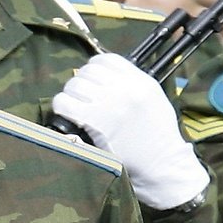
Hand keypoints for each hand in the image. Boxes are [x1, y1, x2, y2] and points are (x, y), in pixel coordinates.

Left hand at [52, 54, 208, 208]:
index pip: (106, 59)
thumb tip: (104, 77)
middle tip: (81, 98)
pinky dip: (61, 108)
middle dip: (80, 83)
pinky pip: (64, 103)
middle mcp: (124, 88)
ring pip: (73, 85)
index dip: (93, 69)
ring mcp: (108, 103)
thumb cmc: (157, 135)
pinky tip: (68, 116)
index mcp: (140, 81)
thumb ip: (132, 84)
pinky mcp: (93, 121)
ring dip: (69, 95)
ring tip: (75, 108)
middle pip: (86, 72)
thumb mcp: (153, 99)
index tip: (92, 82)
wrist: (161, 163)